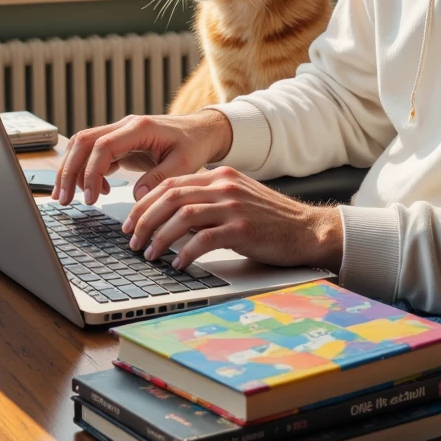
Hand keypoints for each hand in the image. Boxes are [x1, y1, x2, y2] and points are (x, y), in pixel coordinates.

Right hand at [52, 109, 232, 204]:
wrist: (201, 130)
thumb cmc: (194, 144)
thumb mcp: (185, 164)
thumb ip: (160, 178)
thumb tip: (137, 197)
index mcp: (140, 128)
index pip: (103, 146)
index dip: (92, 172)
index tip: (90, 197)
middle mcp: (125, 126)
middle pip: (84, 142)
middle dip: (70, 171)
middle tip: (63, 199)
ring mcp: (120, 133)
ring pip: (83, 146)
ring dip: (71, 170)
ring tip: (67, 197)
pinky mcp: (120, 143)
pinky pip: (94, 154)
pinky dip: (87, 172)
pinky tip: (96, 192)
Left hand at [122, 166, 343, 273]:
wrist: (308, 229)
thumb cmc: (271, 220)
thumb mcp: (236, 200)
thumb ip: (207, 202)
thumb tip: (171, 219)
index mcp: (220, 176)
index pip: (171, 183)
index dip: (145, 203)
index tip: (132, 222)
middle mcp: (224, 185)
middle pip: (170, 197)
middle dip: (145, 220)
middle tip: (133, 240)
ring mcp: (233, 206)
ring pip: (182, 216)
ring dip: (160, 237)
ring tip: (150, 255)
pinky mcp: (242, 229)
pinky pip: (204, 239)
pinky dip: (186, 253)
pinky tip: (179, 265)